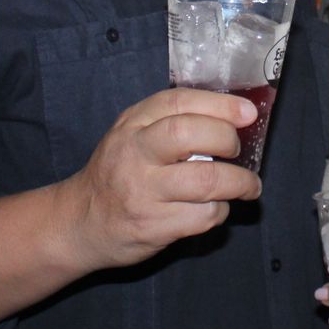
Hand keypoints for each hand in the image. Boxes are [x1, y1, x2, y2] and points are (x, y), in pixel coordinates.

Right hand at [63, 87, 260, 270]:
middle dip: (227, 139)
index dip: (219, 105)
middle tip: (238, 150)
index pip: (178, 102)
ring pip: (205, 181)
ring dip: (238, 183)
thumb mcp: (132, 135)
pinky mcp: (153, 226)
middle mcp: (134, 154)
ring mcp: (142, 192)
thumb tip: (233, 116)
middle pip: (189, 135)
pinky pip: (203, 216)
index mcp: (132, 124)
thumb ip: (171, 122)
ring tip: (248, 185)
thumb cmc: (118, 172)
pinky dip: (220, 211)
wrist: (80, 222)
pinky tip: (215, 208)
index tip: (248, 113)